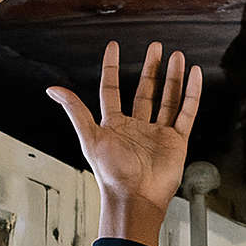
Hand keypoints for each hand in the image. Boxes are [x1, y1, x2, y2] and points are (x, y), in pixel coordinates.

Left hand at [47, 41, 202, 245]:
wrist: (135, 198)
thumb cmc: (111, 174)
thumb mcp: (90, 137)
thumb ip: (75, 111)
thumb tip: (53, 89)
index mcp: (114, 125)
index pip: (112, 90)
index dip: (112, 68)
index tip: (113, 47)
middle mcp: (137, 127)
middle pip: (145, 91)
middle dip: (151, 68)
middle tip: (156, 47)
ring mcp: (158, 133)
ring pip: (167, 98)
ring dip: (172, 77)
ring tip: (176, 56)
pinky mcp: (176, 140)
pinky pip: (186, 113)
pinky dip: (191, 94)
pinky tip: (193, 76)